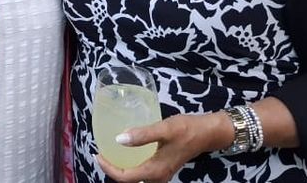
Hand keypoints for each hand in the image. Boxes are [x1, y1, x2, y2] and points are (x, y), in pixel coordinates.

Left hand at [97, 113, 230, 182]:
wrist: (208, 133)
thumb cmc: (187, 129)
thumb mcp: (164, 129)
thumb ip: (142, 134)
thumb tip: (118, 139)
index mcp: (155, 171)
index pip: (124, 177)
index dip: (108, 168)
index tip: (98, 154)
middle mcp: (157, 177)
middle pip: (128, 180)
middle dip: (112, 170)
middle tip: (102, 153)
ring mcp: (161, 174)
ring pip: (136, 177)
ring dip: (122, 168)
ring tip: (111, 153)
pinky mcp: (164, 167)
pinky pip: (142, 171)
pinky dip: (132, 164)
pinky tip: (127, 151)